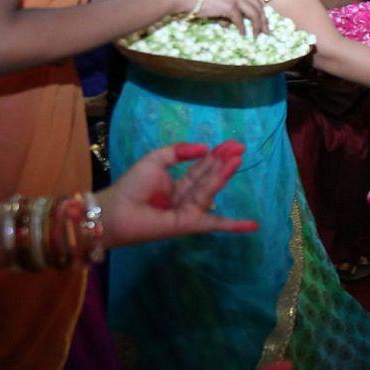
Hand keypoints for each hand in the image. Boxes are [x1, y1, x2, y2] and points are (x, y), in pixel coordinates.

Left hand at [100, 142, 257, 248]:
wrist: (115, 210)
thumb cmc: (132, 186)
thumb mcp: (155, 160)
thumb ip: (178, 151)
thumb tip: (205, 148)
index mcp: (177, 183)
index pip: (202, 167)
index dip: (217, 155)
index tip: (234, 144)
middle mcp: (186, 197)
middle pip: (209, 176)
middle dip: (224, 161)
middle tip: (240, 147)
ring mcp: (189, 211)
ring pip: (210, 190)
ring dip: (223, 175)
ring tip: (237, 159)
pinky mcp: (189, 223)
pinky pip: (214, 223)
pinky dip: (233, 226)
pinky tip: (253, 225)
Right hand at [182, 0, 268, 33]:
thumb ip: (225, 9)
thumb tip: (227, 24)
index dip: (260, 9)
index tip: (263, 19)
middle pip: (258, 5)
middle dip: (264, 19)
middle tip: (267, 31)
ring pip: (254, 13)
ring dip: (257, 26)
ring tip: (257, 35)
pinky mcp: (230, 6)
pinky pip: (240, 20)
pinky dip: (243, 28)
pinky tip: (243, 34)